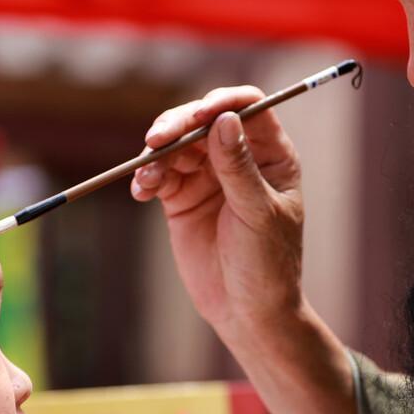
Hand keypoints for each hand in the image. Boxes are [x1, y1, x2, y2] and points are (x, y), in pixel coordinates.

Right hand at [130, 87, 304, 341]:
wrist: (246, 310)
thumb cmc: (267, 263)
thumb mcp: (257, 214)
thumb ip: (239, 168)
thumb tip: (223, 120)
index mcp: (271, 154)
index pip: (248, 108)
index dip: (223, 103)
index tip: (200, 114)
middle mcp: (238, 157)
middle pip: (203, 120)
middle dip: (178, 124)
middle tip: (157, 139)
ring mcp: (208, 176)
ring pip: (176, 144)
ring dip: (156, 153)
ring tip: (148, 178)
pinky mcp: (181, 197)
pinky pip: (160, 174)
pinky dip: (147, 177)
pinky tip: (141, 190)